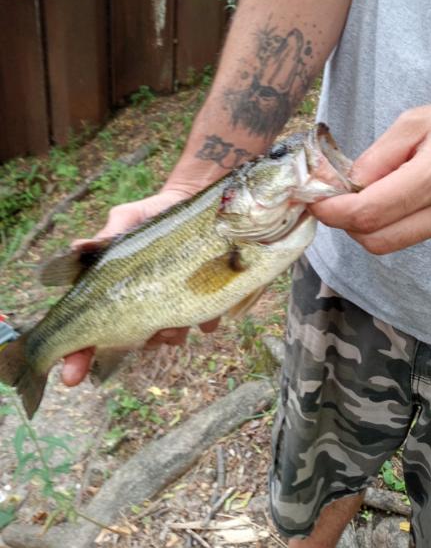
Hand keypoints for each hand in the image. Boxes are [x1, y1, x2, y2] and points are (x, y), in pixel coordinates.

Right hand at [62, 189, 219, 385]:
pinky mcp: (201, 300)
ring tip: (175, 321)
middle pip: (130, 341)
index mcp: (113, 292)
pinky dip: (205, 319)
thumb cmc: (149, 216)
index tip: (71, 377)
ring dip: (170, 334)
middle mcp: (140, 305)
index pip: (88, 333)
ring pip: (167, 337)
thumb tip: (77, 248)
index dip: (77, 357)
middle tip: (148, 331)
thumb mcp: (126, 220)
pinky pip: (203, 320)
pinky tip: (208, 312)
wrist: (192, 204)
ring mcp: (171, 306)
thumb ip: (106, 236)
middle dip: (137, 342)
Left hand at [310, 95, 430, 253]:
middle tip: (335, 201)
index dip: (334, 211)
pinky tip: (403, 198)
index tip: (316, 202)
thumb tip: (345, 186)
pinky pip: (414, 237)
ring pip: (394, 242)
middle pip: (378, 239)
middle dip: (346, 223)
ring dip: (369, 224)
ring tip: (372, 193)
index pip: (372, 211)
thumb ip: (377, 157)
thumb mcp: (416, 121)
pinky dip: (395, 222)